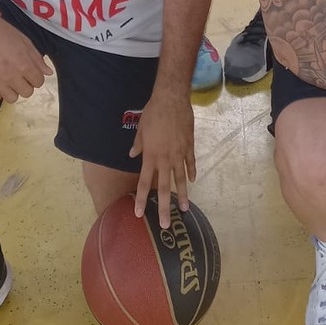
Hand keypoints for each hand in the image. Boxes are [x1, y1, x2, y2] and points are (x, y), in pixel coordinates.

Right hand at [0, 9, 51, 102]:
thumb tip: (48, 73)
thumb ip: (37, 59)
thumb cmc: (3, 32)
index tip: (30, 73)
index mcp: (23, 64)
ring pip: (12, 98)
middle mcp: (11, 75)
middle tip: (18, 75)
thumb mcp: (25, 41)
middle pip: (27, 93)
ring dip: (13, 90)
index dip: (36, 77)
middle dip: (26, 84)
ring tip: (7, 79)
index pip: (38, 82)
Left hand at [129, 89, 195, 227]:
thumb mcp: (141, 129)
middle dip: (164, 207)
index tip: (139, 214)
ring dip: (182, 195)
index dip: (142, 199)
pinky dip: (191, 172)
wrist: (172, 100)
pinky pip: (190, 162)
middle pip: (164, 187)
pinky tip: (192, 181)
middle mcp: (165, 159)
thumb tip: (132, 156)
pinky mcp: (189, 146)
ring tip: (185, 209)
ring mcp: (179, 153)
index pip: (145, 183)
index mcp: (151, 156)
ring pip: (180, 179)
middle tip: (166, 224)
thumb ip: (138, 145)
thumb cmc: (153, 113)